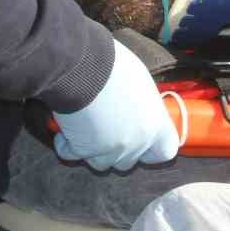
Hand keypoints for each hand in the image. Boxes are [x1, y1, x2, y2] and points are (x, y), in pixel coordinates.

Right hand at [52, 38, 179, 171]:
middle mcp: (135, 141)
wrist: (84, 68)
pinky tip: (64, 131)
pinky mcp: (82, 150)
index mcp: (154, 123)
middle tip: (106, 128)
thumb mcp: (140, 82)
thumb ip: (142, 105)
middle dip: (117, 149)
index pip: (165, 151)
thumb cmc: (114, 67)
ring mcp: (109, 150)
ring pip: (101, 163)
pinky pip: (71, 155)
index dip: (154, 149)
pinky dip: (65, 145)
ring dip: (92, 149)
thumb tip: (136, 107)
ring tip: (85, 127)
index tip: (145, 143)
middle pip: (129, 161)